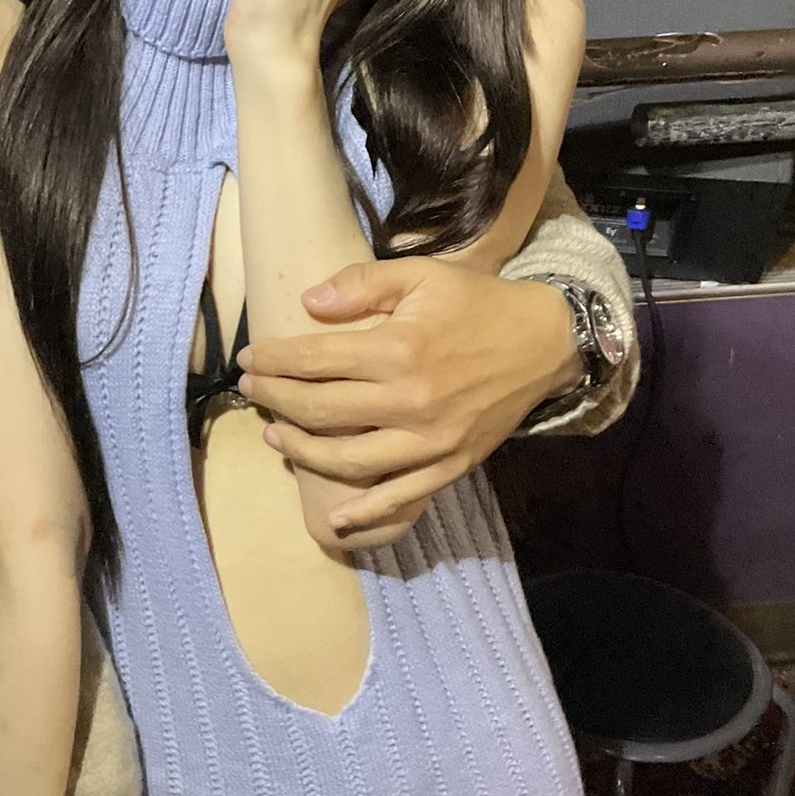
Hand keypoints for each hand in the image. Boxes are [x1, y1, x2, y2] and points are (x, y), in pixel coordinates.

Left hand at [237, 259, 579, 546]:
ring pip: (349, 460)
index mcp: (399, 349)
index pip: (314, 360)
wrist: (546, 342)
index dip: (274, 361)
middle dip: (275, 400)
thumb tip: (307, 302)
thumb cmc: (477, 304)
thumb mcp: (422, 276)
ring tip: (274, 436)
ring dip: (302, 452)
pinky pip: (401, 496)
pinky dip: (367, 513)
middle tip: (252, 391)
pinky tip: (335, 519)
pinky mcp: (451, 464)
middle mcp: (410, 400)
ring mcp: (431, 440)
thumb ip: (362, 285)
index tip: (249, 359)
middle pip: (321, 410)